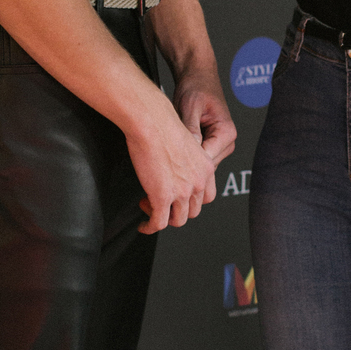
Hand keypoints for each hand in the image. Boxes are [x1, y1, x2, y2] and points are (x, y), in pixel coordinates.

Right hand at [125, 96, 218, 233]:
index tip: (178, 197)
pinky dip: (150, 227)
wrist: (151, 122)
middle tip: (161, 201)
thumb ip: (184, 157)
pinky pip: (158, 223)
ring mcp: (181, 192)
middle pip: (193, 211)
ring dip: (163, 218)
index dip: (192, 201)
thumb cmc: (162, 124)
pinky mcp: (162, 197)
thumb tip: (174, 163)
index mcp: (206, 167)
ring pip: (177, 220)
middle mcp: (198, 182)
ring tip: (149, 207)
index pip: (206, 196)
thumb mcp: (184, 142)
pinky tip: (143, 226)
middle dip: (176, 210)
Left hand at [174, 65, 236, 169]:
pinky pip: (197, 158)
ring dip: (185, 162)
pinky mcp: (209, 145)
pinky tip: (173, 152)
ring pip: (201, 166)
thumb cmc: (196, 86)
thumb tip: (188, 151)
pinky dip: (185, 158)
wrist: (197, 76)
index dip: (187, 165)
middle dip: (186, 165)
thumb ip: (191, 129)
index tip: (170, 165)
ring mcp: (219, 145)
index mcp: (226, 132)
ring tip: (168, 154)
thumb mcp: (190, 106)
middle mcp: (227, 141)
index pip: (207, 159)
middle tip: (165, 161)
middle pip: (205, 167)